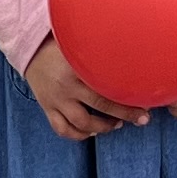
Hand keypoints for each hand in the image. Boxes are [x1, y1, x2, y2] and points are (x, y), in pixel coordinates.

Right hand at [24, 39, 144, 141]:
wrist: (30, 47)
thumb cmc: (61, 42)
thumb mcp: (81, 43)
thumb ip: (102, 50)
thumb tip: (133, 54)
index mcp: (78, 65)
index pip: (109, 83)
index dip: (129, 93)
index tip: (146, 99)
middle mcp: (67, 85)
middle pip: (101, 105)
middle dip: (126, 114)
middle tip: (143, 118)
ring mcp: (56, 99)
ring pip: (82, 123)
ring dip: (103, 127)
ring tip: (117, 124)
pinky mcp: (47, 107)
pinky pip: (63, 129)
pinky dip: (79, 135)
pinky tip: (92, 133)